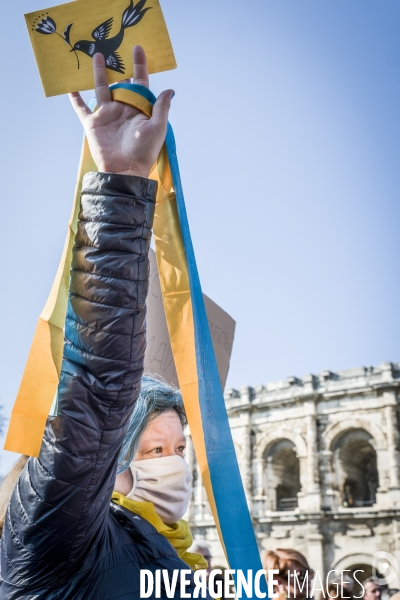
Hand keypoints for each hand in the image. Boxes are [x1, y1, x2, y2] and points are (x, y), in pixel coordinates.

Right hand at [69, 46, 173, 178]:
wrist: (125, 170)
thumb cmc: (144, 151)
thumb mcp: (158, 128)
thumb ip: (161, 108)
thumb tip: (170, 90)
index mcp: (139, 108)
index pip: (140, 82)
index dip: (139, 65)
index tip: (138, 48)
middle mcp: (123, 109)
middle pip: (120, 82)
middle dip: (118, 66)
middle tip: (115, 47)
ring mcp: (107, 115)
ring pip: (101, 88)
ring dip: (99, 73)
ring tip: (98, 55)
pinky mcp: (93, 123)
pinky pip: (81, 108)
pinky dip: (75, 98)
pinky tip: (71, 86)